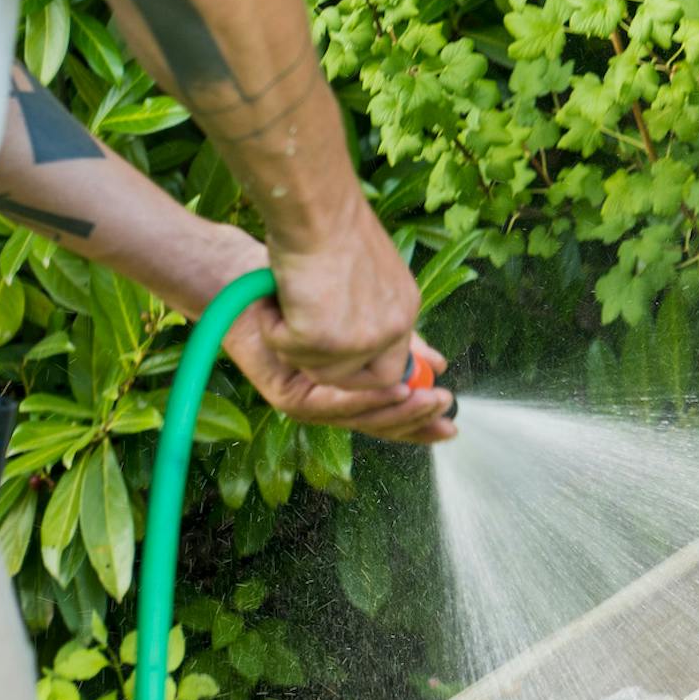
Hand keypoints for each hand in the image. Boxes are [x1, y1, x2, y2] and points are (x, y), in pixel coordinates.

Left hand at [225, 296, 454, 444]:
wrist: (248, 276)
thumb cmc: (302, 286)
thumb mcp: (362, 314)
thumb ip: (398, 342)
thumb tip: (437, 363)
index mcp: (346, 386)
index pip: (389, 412)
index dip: (419, 419)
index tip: (451, 415)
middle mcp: (327, 400)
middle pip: (376, 423)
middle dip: (414, 421)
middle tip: (445, 412)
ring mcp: (306, 403)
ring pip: (357, 417)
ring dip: (395, 413)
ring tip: (425, 401)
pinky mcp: (286, 398)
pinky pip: (331, 404)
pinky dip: (362, 399)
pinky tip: (391, 390)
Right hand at [262, 194, 423, 393]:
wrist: (314, 206)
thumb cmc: (328, 226)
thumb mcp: (367, 274)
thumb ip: (377, 314)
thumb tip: (397, 353)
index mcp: (403, 310)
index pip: (392, 370)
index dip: (361, 376)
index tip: (335, 365)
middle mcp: (392, 328)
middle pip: (360, 382)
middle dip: (324, 367)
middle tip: (297, 337)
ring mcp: (362, 339)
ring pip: (319, 372)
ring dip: (294, 342)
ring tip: (288, 301)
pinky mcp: (327, 339)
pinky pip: (291, 352)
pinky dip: (275, 329)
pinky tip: (277, 298)